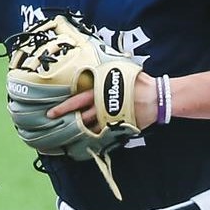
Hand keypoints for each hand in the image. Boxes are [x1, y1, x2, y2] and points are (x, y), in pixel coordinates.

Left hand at [46, 72, 161, 127]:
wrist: (157, 97)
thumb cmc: (141, 82)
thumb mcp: (122, 70)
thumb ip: (108, 72)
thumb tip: (98, 70)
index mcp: (102, 90)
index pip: (79, 99)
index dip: (65, 106)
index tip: (52, 112)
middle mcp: (103, 104)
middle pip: (81, 114)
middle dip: (67, 119)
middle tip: (54, 124)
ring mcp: (111, 117)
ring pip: (91, 126)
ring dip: (80, 129)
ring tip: (68, 134)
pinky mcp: (119, 126)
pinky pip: (105, 132)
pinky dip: (96, 136)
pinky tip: (88, 139)